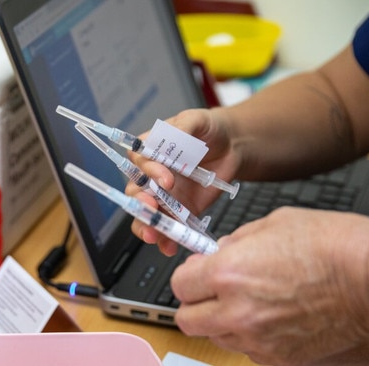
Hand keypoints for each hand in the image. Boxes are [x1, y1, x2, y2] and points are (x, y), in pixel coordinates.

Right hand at [126, 108, 238, 254]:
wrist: (232, 148)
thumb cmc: (209, 129)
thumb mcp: (197, 120)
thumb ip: (184, 127)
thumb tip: (174, 136)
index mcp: (149, 150)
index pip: (138, 161)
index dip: (148, 171)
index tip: (165, 177)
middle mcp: (151, 175)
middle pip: (136, 191)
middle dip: (141, 203)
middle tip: (152, 208)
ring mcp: (164, 195)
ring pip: (146, 214)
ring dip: (147, 225)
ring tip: (154, 235)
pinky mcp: (179, 211)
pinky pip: (168, 226)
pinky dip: (167, 239)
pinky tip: (169, 246)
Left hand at [170, 207, 368, 364]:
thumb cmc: (334, 247)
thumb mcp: (275, 223)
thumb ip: (236, 241)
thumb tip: (219, 251)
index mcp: (228, 273)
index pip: (179, 285)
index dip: (189, 275)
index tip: (199, 271)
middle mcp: (236, 312)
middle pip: (187, 319)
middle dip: (196, 302)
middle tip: (213, 289)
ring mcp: (258, 340)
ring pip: (215, 337)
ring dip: (221, 321)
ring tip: (248, 301)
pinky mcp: (279, 358)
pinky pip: (246, 350)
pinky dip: (249, 335)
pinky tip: (270, 316)